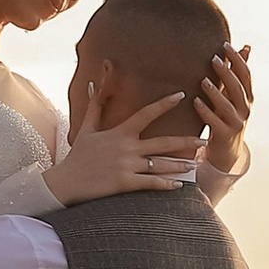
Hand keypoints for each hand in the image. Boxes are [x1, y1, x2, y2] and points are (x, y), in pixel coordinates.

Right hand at [48, 74, 201, 202]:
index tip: (181, 95)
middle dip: (185, 142)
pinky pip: (150, 183)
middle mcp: (126, 148)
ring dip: (180, 165)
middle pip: (162, 142)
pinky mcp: (125, 183)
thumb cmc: (77, 156)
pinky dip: (165, 185)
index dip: (164, 104)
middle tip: (203, 140)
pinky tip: (178, 185)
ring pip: (160, 164)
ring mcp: (127, 166)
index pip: (146, 114)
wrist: (65, 182)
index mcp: (120, 133)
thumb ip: (94, 106)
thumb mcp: (86, 129)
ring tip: (196, 164)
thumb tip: (91, 83)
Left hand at [192, 41, 252, 198]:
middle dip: (226, 73)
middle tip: (213, 58)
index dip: (238, 60)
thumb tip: (246, 46)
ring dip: (215, 92)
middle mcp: (245, 109)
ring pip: (227, 106)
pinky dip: (205, 111)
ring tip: (203, 80)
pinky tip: (195, 101)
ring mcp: (236, 123)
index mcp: (247, 98)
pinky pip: (214, 122)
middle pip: (237, 88)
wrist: (228, 152)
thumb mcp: (235, 96)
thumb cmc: (228, 117)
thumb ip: (237, 73)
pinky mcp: (225, 135)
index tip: (225, 45)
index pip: (246, 75)